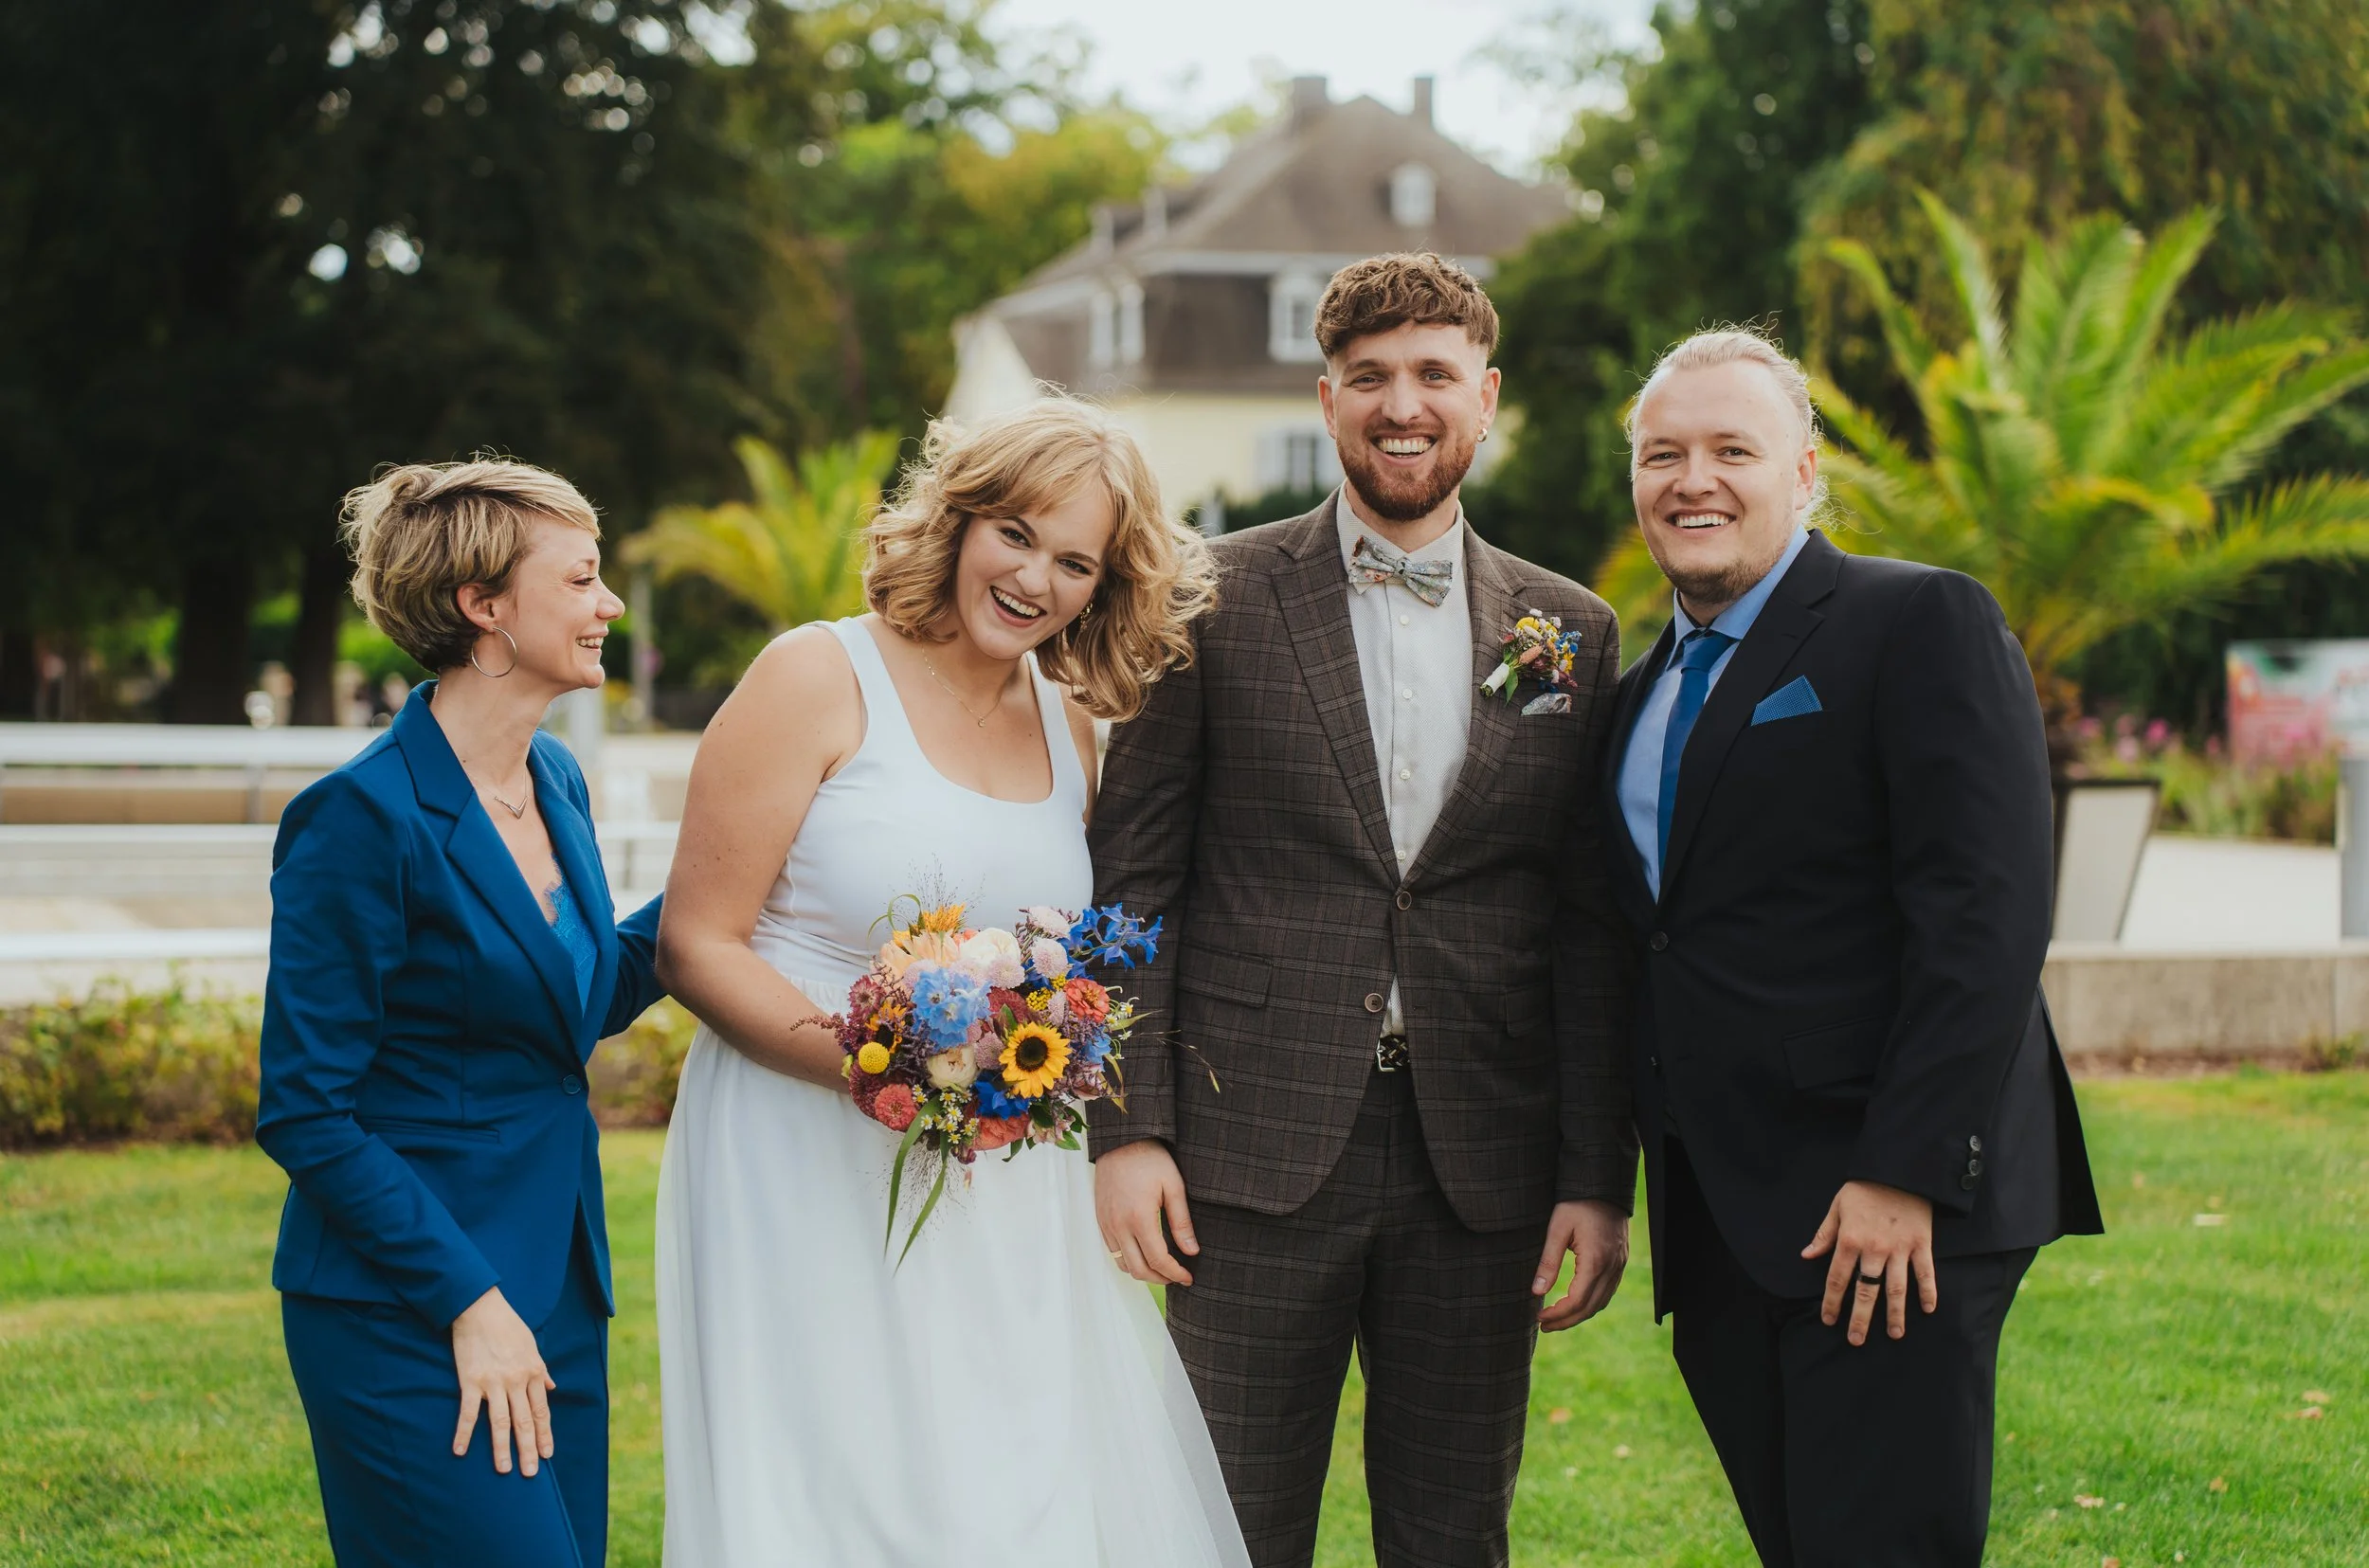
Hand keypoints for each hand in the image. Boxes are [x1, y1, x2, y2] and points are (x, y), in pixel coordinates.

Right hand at [450, 1287, 555, 1474]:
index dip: (544, 1434)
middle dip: (529, 1449)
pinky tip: (460, 1451)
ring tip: (504, 1470)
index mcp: (533, 1372)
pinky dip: (464, 1433)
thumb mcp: (532, 1345)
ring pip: (500, 1422)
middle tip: (530, 1473)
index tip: (547, 1454)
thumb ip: (541, 1368)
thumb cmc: (507, 1325)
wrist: (480, 1308)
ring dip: (502, 1448)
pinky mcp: (470, 1381)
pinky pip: (468, 1413)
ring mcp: (493, 1383)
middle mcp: (516, 1380)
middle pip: (525, 1421)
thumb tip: (551, 1385)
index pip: (541, 1411)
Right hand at [1095, 1139, 1197, 1286]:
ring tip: (1162, 1267)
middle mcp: (1118, 1225)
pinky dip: (1129, 1259)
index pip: (1158, 1260)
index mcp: (1139, 1218)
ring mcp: (1106, 1223)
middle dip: (1160, 1279)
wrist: (1121, 1140)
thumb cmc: (1150, 1158)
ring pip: (1122, 1264)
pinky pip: (1112, 1250)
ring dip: (1143, 1272)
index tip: (1188, 1278)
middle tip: (1177, 1277)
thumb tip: (1192, 1251)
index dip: (1175, 1274)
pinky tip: (1144, 1252)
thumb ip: (1182, 1222)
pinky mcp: (1100, 1219)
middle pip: (1138, 1270)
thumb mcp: (1174, 1186)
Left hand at [1534, 1200, 1627, 1330]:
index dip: (1558, 1315)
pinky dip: (1592, 1303)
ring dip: (1579, 1315)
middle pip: (1591, 1308)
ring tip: (1557, 1319)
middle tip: (1544, 1326)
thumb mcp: (1557, 1229)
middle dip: (1567, 1321)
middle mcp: (1612, 1267)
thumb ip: (1548, 1262)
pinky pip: (1608, 1291)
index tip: (1538, 1318)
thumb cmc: (1576, 1203)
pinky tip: (1576, 1303)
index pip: (1577, 1301)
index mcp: (1595, 1261)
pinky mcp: (1620, 1261)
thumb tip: (1536, 1292)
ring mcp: (1619, 1265)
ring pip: (1602, 1302)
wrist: (1603, 1185)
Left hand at [1802, 1180, 1936, 1344]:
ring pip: (1896, 1288)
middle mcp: (1874, 1249)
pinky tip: (1927, 1309)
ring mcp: (1899, 1248)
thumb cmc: (1865, 1189)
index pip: (1837, 1278)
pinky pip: (1925, 1272)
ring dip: (1894, 1313)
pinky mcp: (1921, 1244)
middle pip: (1865, 1290)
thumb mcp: (1838, 1206)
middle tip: (1855, 1340)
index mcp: (1850, 1240)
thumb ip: (1824, 1234)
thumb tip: (1807, 1256)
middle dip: (1860, 1317)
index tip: (1829, 1320)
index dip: (1832, 1301)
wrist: (1899, 1170)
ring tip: (1893, 1334)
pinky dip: (1928, 1291)